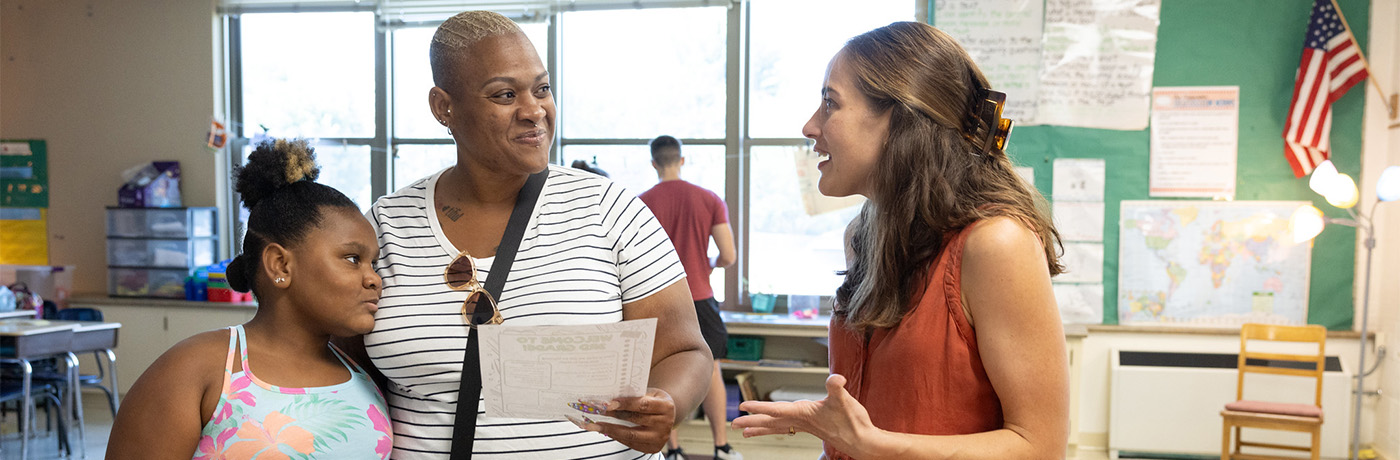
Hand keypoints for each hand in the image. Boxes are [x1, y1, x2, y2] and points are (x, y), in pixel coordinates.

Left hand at [572, 387, 675, 452]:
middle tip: (596, 412)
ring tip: (593, 425)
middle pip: (635, 421)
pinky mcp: (652, 448)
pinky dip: (616, 436)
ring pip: (630, 435)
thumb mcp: (650, 394)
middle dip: (613, 416)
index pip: (643, 405)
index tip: (608, 403)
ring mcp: (659, 438)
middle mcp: (665, 424)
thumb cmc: (654, 401)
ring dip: (609, 430)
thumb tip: (609, 399)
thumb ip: (635, 396)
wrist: (668, 416)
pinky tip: (604, 430)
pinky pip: (630, 443)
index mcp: (666, 407)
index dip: (625, 404)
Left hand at [731, 374, 887, 457]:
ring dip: (759, 427)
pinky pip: (785, 428)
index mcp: (804, 413)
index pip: (777, 410)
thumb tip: (836, 379)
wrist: (862, 441)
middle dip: (752, 421)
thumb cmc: (854, 422)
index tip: (743, 406)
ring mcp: (804, 425)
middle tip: (733, 424)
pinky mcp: (809, 426)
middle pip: (771, 421)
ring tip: (743, 432)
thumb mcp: (845, 401)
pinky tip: (768, 429)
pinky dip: (773, 428)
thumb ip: (838, 388)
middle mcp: (801, 420)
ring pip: (776, 426)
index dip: (759, 407)